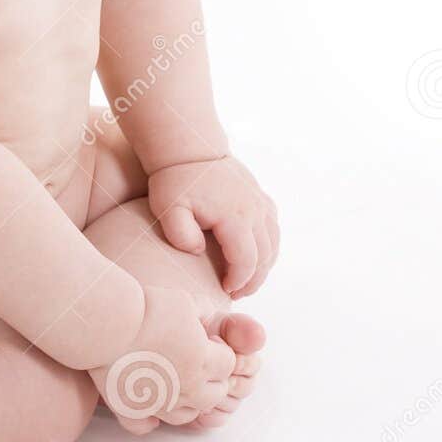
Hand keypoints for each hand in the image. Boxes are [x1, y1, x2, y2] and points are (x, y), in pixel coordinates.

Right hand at [88, 284, 237, 433]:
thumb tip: (210, 320)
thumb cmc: (147, 309)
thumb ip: (204, 313)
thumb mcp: (185, 301)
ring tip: (175, 382)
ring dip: (188, 401)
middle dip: (212, 377)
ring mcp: (161, 402)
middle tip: (194, 359)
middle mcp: (187, 387)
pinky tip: (149, 405)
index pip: (228, 364)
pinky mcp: (133, 408)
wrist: (110, 324)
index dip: (220, 350)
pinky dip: (150, 419)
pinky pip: (146, 426)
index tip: (206, 339)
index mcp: (203, 360)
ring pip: (188, 415)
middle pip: (216, 393)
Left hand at [148, 157, 279, 296]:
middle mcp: (255, 210)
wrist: (189, 148)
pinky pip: (273, 229)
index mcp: (235, 216)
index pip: (247, 261)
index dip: (239, 281)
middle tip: (235, 293)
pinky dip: (268, 247)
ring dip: (263, 266)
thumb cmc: (175, 180)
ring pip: (273, 244)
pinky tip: (252, 256)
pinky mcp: (260, 197)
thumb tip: (199, 251)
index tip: (225, 291)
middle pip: (265, 256)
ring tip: (244, 280)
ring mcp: (260, 202)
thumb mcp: (168, 208)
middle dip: (253, 280)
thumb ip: (180, 234)